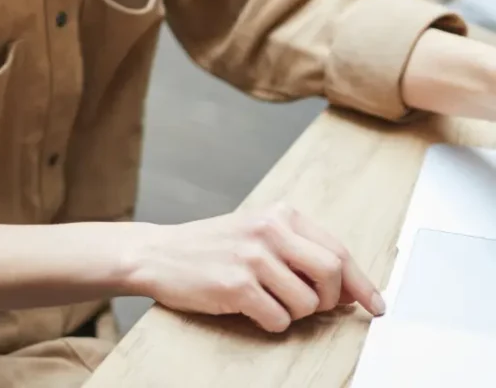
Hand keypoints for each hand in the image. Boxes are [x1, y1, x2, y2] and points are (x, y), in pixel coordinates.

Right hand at [124, 203, 384, 332]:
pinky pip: (279, 320)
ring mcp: (252, 257)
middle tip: (314, 307)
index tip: (376, 306)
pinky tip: (249, 307)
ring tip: (266, 299)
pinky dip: (270, 322)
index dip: (362, 283)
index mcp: (278, 214)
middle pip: (332, 274)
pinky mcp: (237, 285)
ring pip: (307, 304)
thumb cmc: (211, 247)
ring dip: (293, 314)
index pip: (337, 249)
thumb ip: (298, 249)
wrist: (158, 253)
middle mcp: (269, 230)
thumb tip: (348, 289)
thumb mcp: (256, 233)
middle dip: (331, 300)